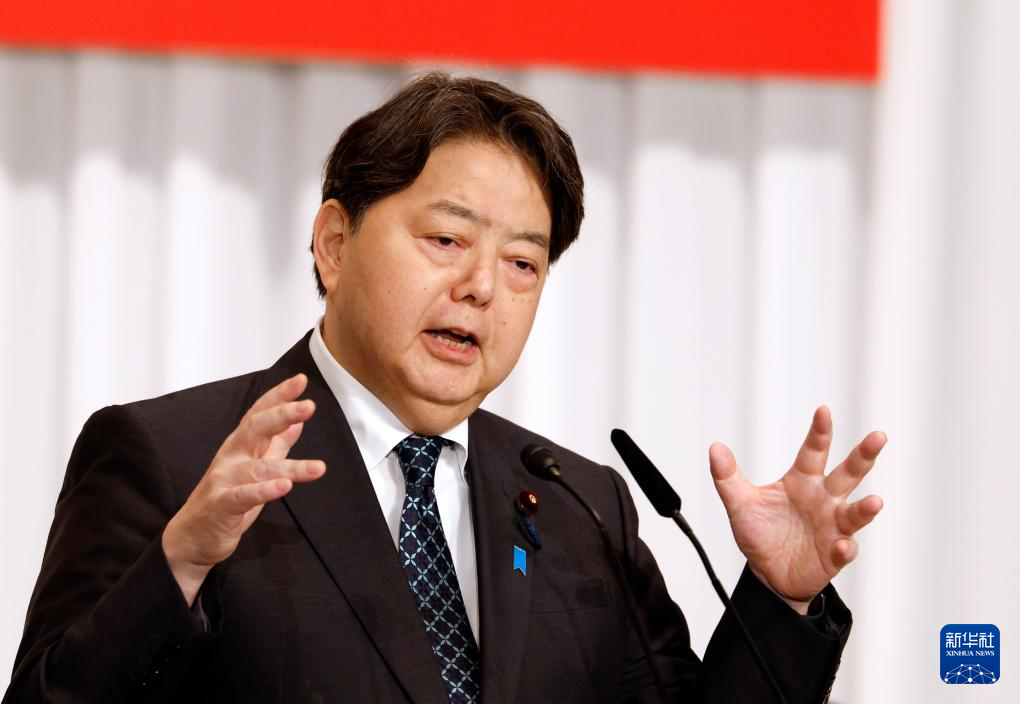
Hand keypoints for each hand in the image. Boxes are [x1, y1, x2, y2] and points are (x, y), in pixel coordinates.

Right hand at [162, 373, 325, 604]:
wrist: (192, 539)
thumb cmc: (226, 501)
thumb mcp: (255, 470)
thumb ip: (276, 447)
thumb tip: (298, 424)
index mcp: (241, 445)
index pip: (260, 413)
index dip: (280, 396)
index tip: (301, 379)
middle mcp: (231, 456)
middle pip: (255, 429)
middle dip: (282, 415)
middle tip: (309, 406)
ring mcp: (224, 480)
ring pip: (259, 468)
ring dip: (291, 467)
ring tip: (319, 467)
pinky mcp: (221, 505)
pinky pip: (244, 496)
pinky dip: (264, 491)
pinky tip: (284, 487)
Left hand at [709, 406, 884, 612]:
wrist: (767, 574)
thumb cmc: (760, 533)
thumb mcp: (740, 504)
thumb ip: (727, 477)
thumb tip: (715, 447)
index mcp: (802, 481)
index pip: (813, 451)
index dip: (819, 432)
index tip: (823, 411)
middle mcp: (823, 499)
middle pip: (847, 474)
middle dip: (863, 456)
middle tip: (877, 437)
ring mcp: (832, 526)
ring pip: (855, 514)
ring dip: (865, 508)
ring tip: (874, 502)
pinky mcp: (833, 554)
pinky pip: (844, 550)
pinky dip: (845, 548)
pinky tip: (842, 546)